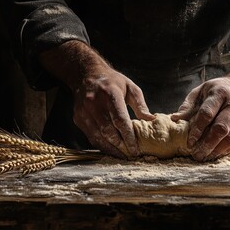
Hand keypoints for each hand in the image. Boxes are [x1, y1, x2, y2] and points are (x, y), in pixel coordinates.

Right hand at [40, 40, 154, 157]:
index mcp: (110, 94)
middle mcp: (94, 103)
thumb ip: (140, 105)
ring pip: (98, 136)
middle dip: (121, 146)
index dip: (128, 137)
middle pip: (108, 131)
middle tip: (131, 155)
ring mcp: (84, 111)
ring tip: (122, 156)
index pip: (120, 120)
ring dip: (111, 149)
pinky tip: (111, 149)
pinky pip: (90, 136)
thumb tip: (151, 120)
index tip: (135, 149)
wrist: (86, 74)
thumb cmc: (112, 81)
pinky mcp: (78, 118)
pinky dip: (101, 145)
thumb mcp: (130, 87)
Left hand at [172, 53, 229, 160]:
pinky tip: (216, 153)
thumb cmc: (219, 89)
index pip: (207, 114)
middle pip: (220, 128)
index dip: (197, 130)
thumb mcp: (202, 90)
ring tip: (205, 157)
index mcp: (219, 93)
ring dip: (216, 150)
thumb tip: (174, 119)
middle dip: (207, 144)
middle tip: (196, 155)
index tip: (189, 143)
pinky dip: (226, 149)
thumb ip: (188, 105)